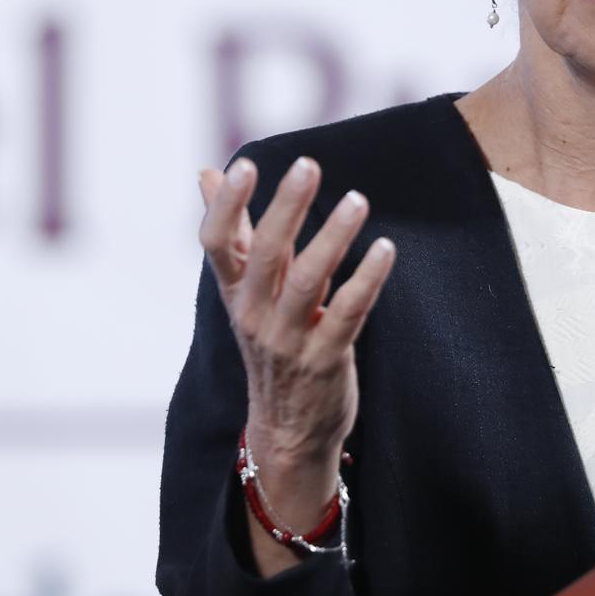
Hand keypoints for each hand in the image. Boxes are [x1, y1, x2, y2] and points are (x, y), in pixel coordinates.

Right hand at [197, 155, 396, 569]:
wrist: (288, 430)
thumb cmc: (272, 342)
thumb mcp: (248, 290)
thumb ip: (238, 231)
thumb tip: (208, 173)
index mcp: (234, 292)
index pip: (216, 243)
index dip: (226, 205)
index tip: (243, 165)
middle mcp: (254, 314)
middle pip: (265, 254)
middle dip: (285, 208)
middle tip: (307, 166)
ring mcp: (288, 340)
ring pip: (308, 281)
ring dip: (333, 237)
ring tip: (357, 200)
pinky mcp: (325, 359)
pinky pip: (348, 313)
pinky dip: (368, 279)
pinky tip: (386, 249)